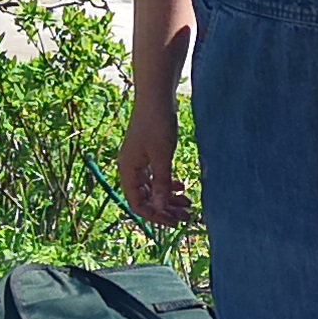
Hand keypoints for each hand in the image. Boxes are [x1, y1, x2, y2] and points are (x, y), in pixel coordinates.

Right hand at [117, 91, 196, 227]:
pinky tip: (182, 187)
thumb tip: (161, 209)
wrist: (156, 97)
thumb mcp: (162, 157)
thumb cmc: (157, 124)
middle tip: (187, 216)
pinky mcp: (148, 154)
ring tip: (189, 204)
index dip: (155, 215)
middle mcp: (130, 168)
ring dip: (169, 198)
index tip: (174, 222)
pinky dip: (169, 184)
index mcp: (128, 171)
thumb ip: (162, 184)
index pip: (138, 204)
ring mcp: (139, 161)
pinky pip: (156, 177)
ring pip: (153, 188)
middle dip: (166, 209)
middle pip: (146, 198)